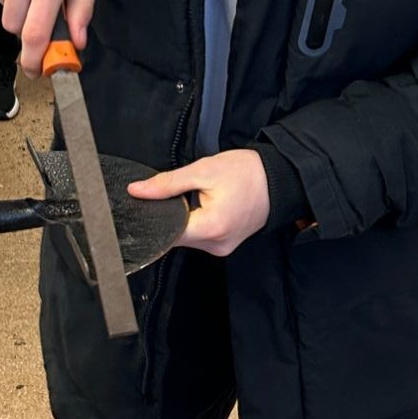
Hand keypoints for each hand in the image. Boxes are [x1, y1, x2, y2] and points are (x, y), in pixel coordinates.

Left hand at [130, 150, 269, 258]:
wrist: (279, 179)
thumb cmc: (247, 172)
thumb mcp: (203, 170)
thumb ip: (167, 183)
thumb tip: (137, 191)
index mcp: (211, 228)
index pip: (167, 233)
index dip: (153, 219)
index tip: (146, 205)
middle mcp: (216, 245)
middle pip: (176, 237)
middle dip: (170, 216)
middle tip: (176, 193)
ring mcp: (222, 248)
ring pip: (187, 238)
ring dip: (184, 220)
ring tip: (195, 197)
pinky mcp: (225, 245)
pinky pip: (200, 238)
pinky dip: (195, 223)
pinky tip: (203, 206)